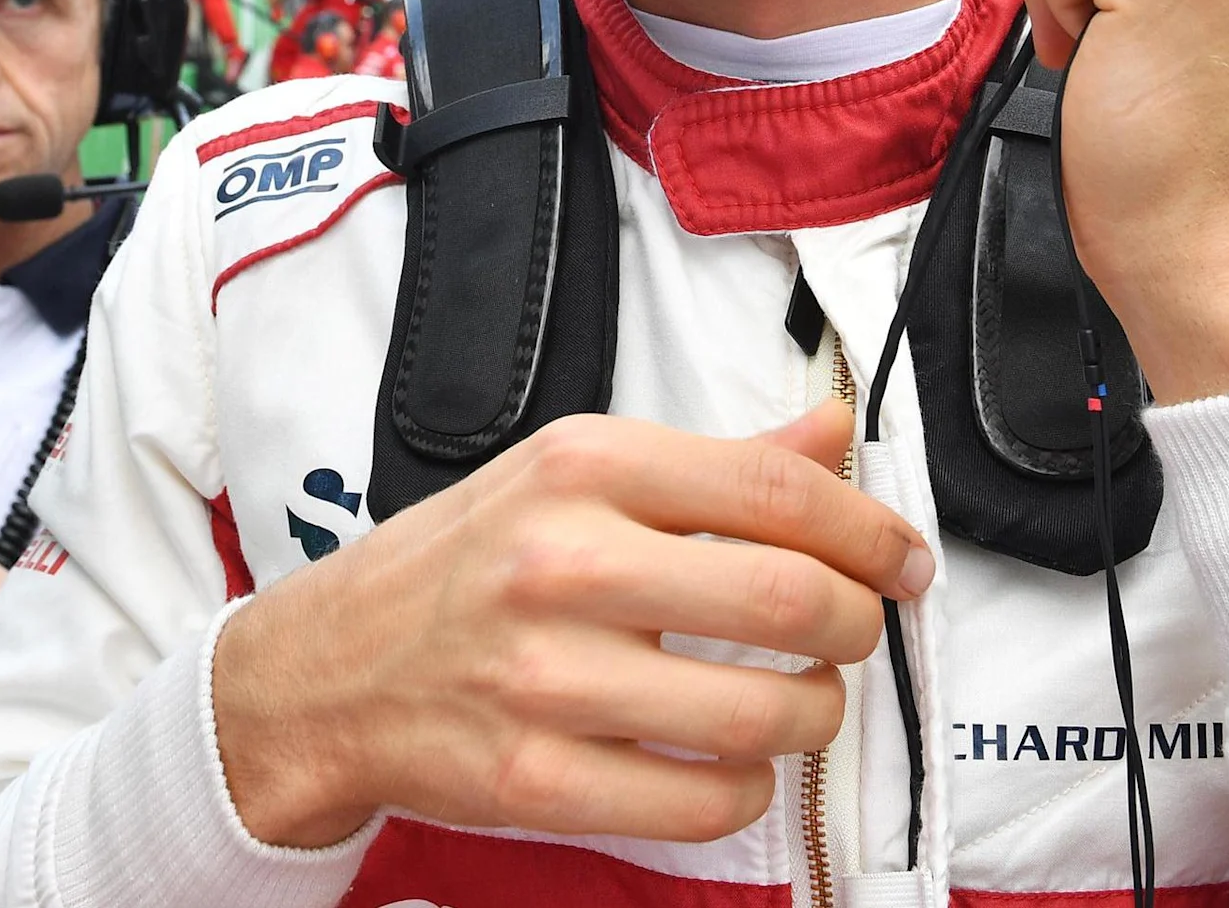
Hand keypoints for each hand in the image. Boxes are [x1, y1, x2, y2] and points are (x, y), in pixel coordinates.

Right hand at [210, 402, 931, 850]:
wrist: (323, 672)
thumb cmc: (461, 567)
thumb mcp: (570, 478)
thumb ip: (714, 462)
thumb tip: (837, 428)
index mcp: (582, 465)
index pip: (776, 485)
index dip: (870, 528)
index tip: (905, 559)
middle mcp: (562, 560)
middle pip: (788, 597)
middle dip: (855, 625)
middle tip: (853, 634)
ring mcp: (545, 677)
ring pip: (763, 711)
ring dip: (813, 715)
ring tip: (796, 700)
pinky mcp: (534, 780)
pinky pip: (705, 800)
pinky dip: (746, 788)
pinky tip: (728, 762)